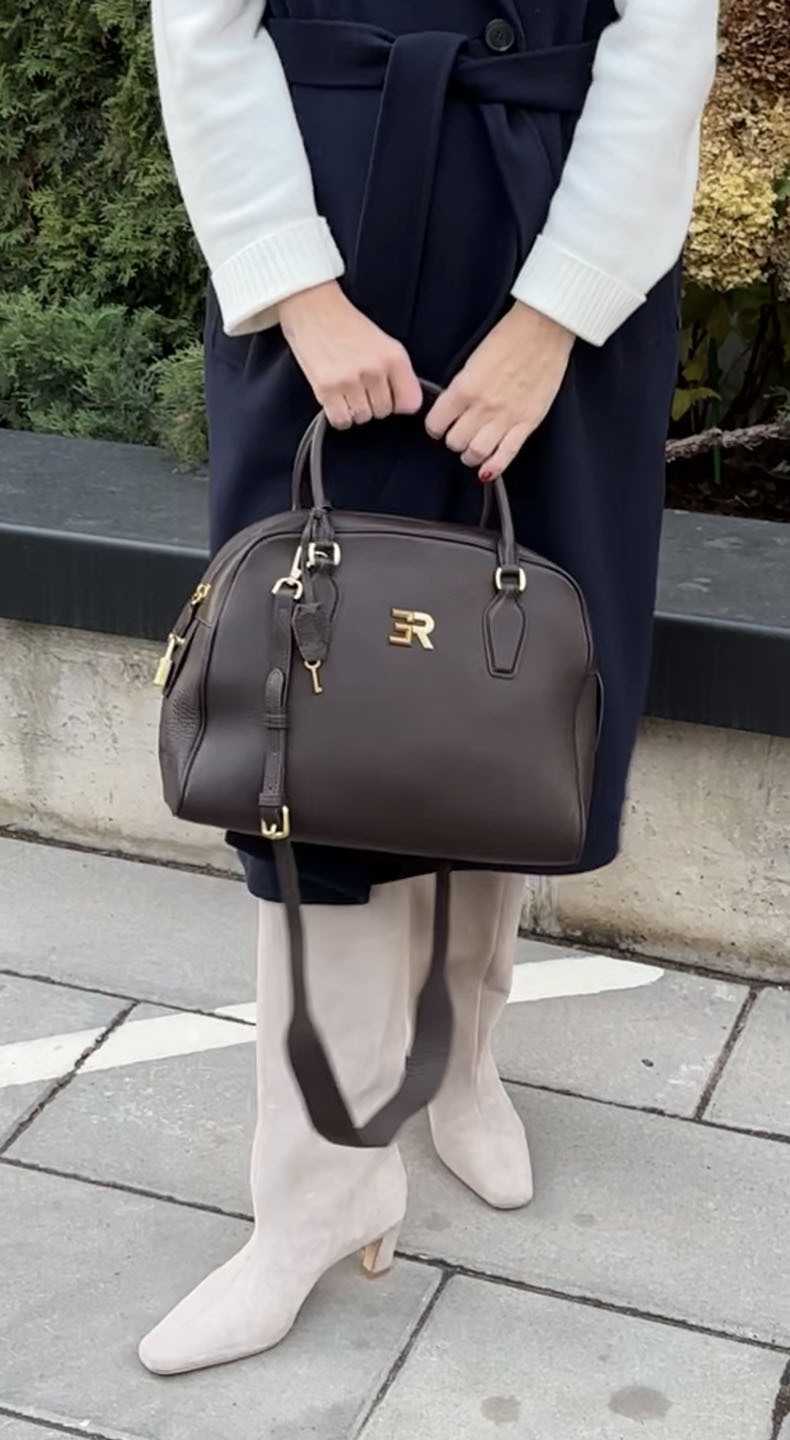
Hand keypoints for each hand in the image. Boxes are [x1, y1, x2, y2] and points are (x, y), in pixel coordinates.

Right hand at [279, 281, 422, 428]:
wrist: (313, 309)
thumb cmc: (347, 326)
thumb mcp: (383, 343)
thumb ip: (398, 373)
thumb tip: (406, 405)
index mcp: (394, 357)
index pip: (410, 403)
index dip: (399, 403)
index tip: (389, 395)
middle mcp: (374, 369)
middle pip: (384, 412)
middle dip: (373, 403)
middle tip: (361, 385)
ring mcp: (349, 380)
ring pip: (363, 417)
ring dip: (355, 409)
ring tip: (346, 388)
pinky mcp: (326, 389)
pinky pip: (341, 421)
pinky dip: (340, 416)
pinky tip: (336, 399)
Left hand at [425, 302, 574, 480]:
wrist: (543, 329)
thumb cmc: (509, 337)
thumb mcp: (473, 360)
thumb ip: (461, 388)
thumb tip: (451, 408)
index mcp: (464, 388)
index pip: (436, 424)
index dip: (435, 427)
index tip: (439, 426)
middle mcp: (482, 407)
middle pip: (454, 442)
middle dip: (452, 440)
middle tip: (457, 434)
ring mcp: (506, 417)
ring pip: (476, 453)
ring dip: (469, 455)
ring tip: (471, 450)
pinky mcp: (527, 422)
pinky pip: (506, 455)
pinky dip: (493, 467)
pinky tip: (486, 469)